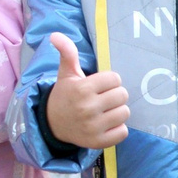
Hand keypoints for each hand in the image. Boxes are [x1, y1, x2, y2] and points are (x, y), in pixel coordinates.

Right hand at [43, 32, 129, 150]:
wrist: (52, 125)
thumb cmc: (65, 95)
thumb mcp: (66, 74)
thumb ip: (67, 53)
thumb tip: (55, 35)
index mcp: (82, 89)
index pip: (115, 78)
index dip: (109, 81)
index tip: (98, 86)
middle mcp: (87, 108)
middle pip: (122, 95)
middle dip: (114, 95)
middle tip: (102, 99)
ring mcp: (93, 127)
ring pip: (125, 113)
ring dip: (117, 111)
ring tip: (104, 112)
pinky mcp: (98, 142)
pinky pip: (123, 132)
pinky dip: (117, 129)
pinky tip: (105, 125)